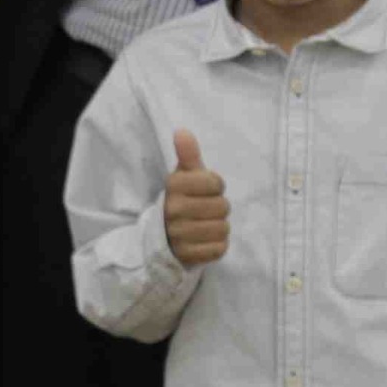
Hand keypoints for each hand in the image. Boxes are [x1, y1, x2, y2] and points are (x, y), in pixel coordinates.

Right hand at [163, 129, 230, 266]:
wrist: (164, 236)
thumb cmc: (182, 198)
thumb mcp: (184, 175)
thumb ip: (187, 153)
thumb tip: (182, 131)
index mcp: (173, 186)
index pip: (216, 183)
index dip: (216, 185)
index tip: (206, 189)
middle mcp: (173, 210)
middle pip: (223, 207)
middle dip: (219, 207)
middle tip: (206, 209)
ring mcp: (179, 235)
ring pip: (223, 228)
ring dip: (219, 226)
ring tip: (206, 224)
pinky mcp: (189, 256)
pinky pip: (220, 248)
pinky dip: (217, 244)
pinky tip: (205, 240)